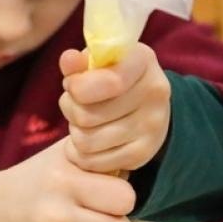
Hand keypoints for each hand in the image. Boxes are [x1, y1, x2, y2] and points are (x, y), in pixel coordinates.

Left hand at [58, 43, 170, 173]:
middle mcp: (154, 95)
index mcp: (143, 62)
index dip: (77, 87)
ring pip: (86, 141)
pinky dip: (81, 153)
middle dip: (71, 110)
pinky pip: (92, 162)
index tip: (71, 85)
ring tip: (82, 122)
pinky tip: (89, 140)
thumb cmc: (113, 76)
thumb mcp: (100, 61)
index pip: (110, 82)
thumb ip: (80, 61)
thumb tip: (68, 60)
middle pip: (87, 115)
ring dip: (74, 132)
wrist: (146, 105)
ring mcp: (151, 128)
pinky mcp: (142, 155)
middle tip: (76, 105)